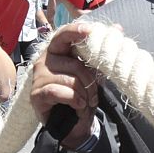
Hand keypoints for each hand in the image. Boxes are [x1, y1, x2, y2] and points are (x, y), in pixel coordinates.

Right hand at [29, 22, 99, 146]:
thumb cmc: (80, 95)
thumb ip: (100, 52)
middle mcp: (44, 61)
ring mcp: (38, 77)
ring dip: (84, 95)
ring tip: (85, 103)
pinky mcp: (36, 94)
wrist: (71, 125)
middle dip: (90, 80)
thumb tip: (117, 28)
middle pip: (74, 63)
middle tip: (94, 94)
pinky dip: (74, 101)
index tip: (90, 31)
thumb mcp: (93, 73)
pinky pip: (60, 92)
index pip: (63, 35)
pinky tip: (78, 106)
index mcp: (57, 51)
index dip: (75, 31)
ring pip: (70, 80)